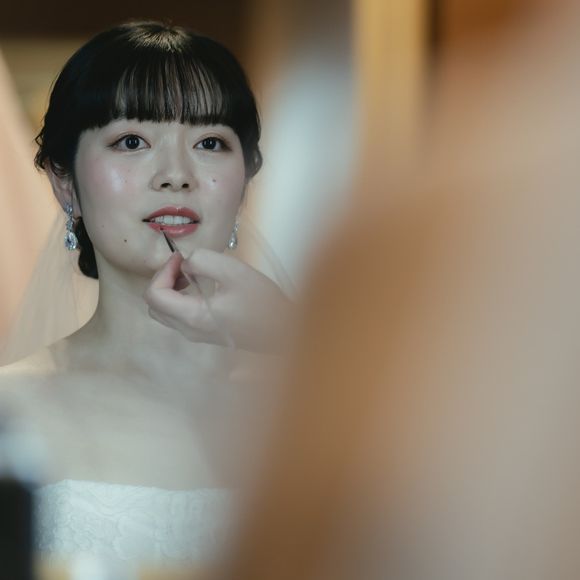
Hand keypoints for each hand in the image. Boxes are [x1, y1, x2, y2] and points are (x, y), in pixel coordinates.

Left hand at [144, 249, 293, 352]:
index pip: (154, 295)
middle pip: (154, 307)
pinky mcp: (206, 334)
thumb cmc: (262, 302)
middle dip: (162, 280)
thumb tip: (187, 262)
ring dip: (171, 289)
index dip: (162, 271)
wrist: (284, 331)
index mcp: (192, 316)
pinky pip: (179, 317)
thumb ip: (203, 261)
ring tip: (192, 273)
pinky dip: (180, 298)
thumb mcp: (234, 271)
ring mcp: (197, 335)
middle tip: (183, 264)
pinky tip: (201, 286)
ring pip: (165, 313)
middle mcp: (189, 330)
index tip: (181, 258)